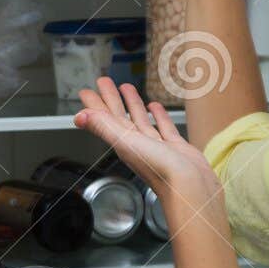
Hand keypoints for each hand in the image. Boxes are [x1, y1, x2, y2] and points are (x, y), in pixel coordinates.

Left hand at [74, 78, 220, 209]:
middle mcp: (136, 144)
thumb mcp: (126, 143)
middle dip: (110, 99)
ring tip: (127, 87)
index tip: (86, 92)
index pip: (104, 119)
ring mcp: (155, 145)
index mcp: (123, 143)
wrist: (189, 186)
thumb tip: (79, 117)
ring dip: (132, 104)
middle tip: (104, 81)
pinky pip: (162, 127)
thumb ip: (103, 128)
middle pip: (119, 116)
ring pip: (139, 120)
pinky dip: (158, 116)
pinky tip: (155, 107)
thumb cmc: (159, 170)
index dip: (95, 105)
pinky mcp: (173, 147)